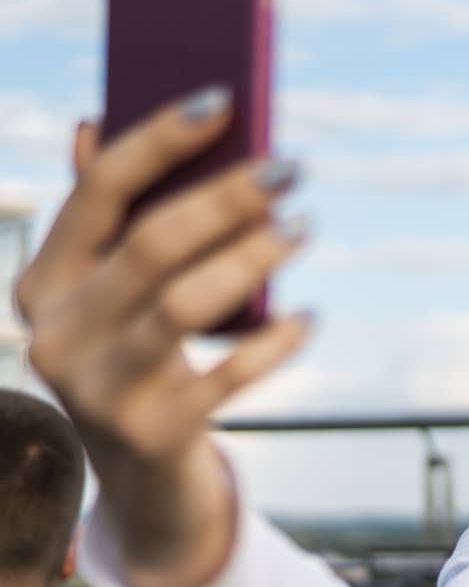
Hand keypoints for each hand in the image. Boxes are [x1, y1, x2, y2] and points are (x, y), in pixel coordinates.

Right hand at [13, 85, 311, 586]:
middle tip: (290, 169)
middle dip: (227, 198)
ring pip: (187, 304)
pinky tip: (310, 317)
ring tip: (302, 229)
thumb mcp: (115, 297)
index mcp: (41, 284)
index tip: (224, 98)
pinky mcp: (151, 434)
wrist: (145, 487)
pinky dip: (276, 341)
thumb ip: (110, 221)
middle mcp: (55, 334)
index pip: (98, 192)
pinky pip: (228, 374)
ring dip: (254, 258)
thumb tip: (95, 122)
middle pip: (152, 243)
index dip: (159, 139)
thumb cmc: (143, 364)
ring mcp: (98, 390)